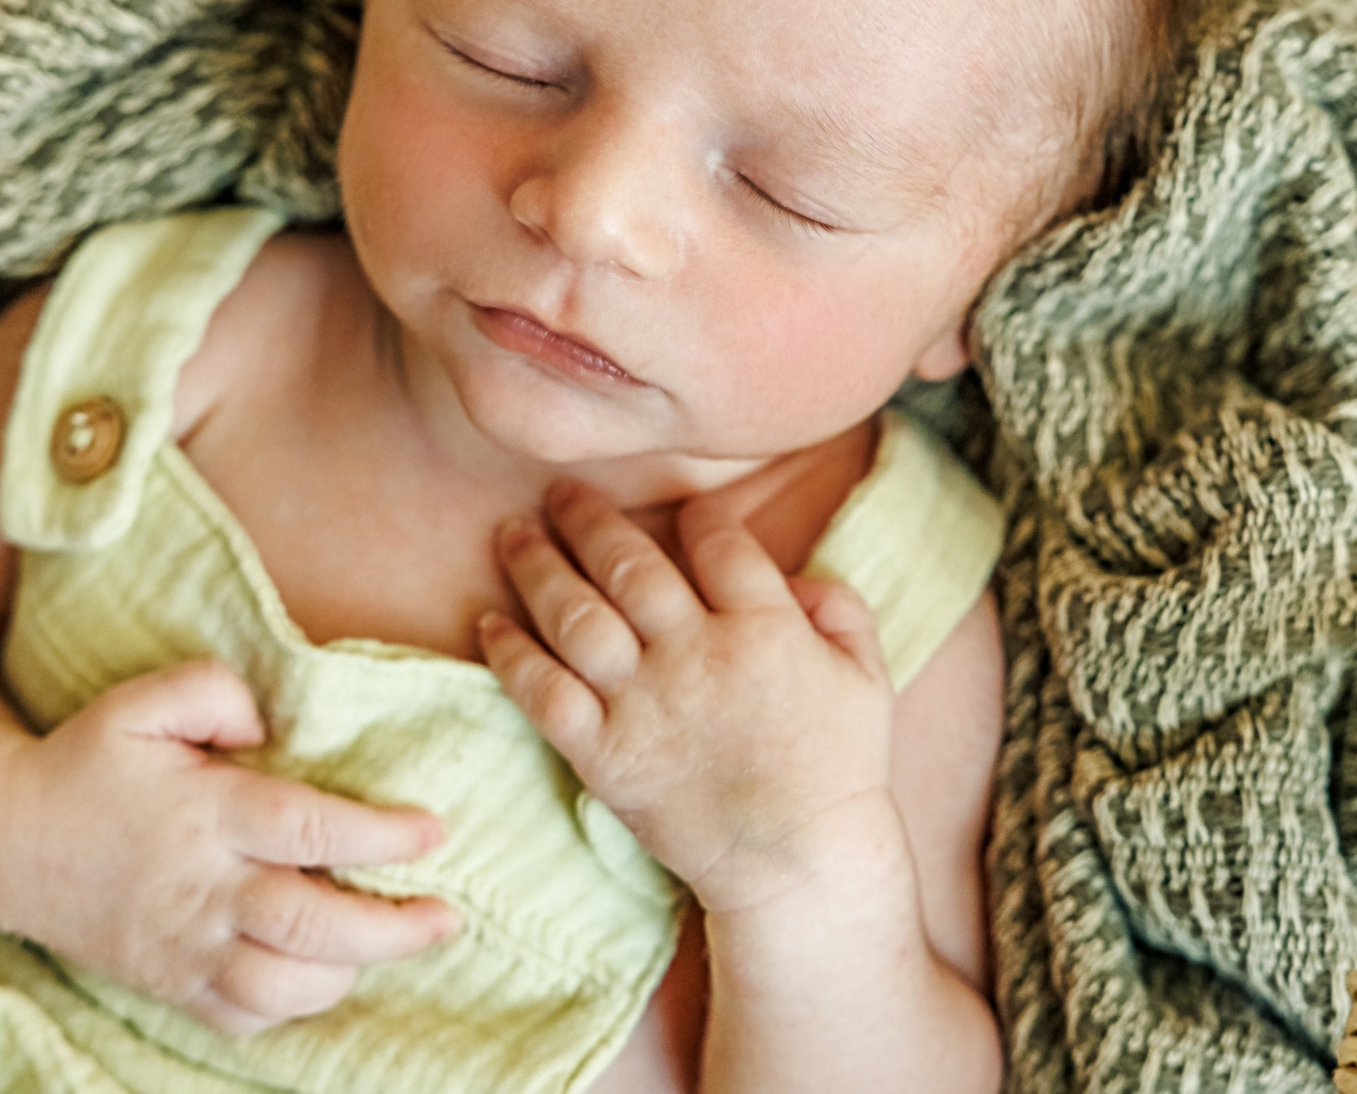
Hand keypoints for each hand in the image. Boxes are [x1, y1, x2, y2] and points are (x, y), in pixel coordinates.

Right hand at [0, 659, 460, 1035]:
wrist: (2, 841)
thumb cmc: (87, 762)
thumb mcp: (141, 700)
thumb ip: (213, 690)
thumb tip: (270, 721)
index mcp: (205, 815)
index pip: (308, 830)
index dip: (379, 835)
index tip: (436, 832)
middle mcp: (201, 890)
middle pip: (309, 924)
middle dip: (391, 928)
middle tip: (447, 915)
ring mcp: (184, 948)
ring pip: (282, 987)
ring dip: (348, 972)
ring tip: (396, 941)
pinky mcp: (169, 984)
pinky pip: (242, 1019)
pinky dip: (293, 1009)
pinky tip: (328, 974)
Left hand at [479, 479, 899, 915]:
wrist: (798, 865)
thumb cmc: (838, 769)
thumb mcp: (867, 675)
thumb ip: (839, 607)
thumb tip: (793, 575)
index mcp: (765, 627)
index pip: (716, 541)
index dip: (695, 515)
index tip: (681, 511)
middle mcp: (696, 654)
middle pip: (629, 563)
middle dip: (587, 517)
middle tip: (560, 492)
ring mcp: (644, 704)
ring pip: (576, 615)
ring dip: (537, 566)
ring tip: (511, 533)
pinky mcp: (605, 755)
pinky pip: (544, 693)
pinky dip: (511, 654)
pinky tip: (490, 623)